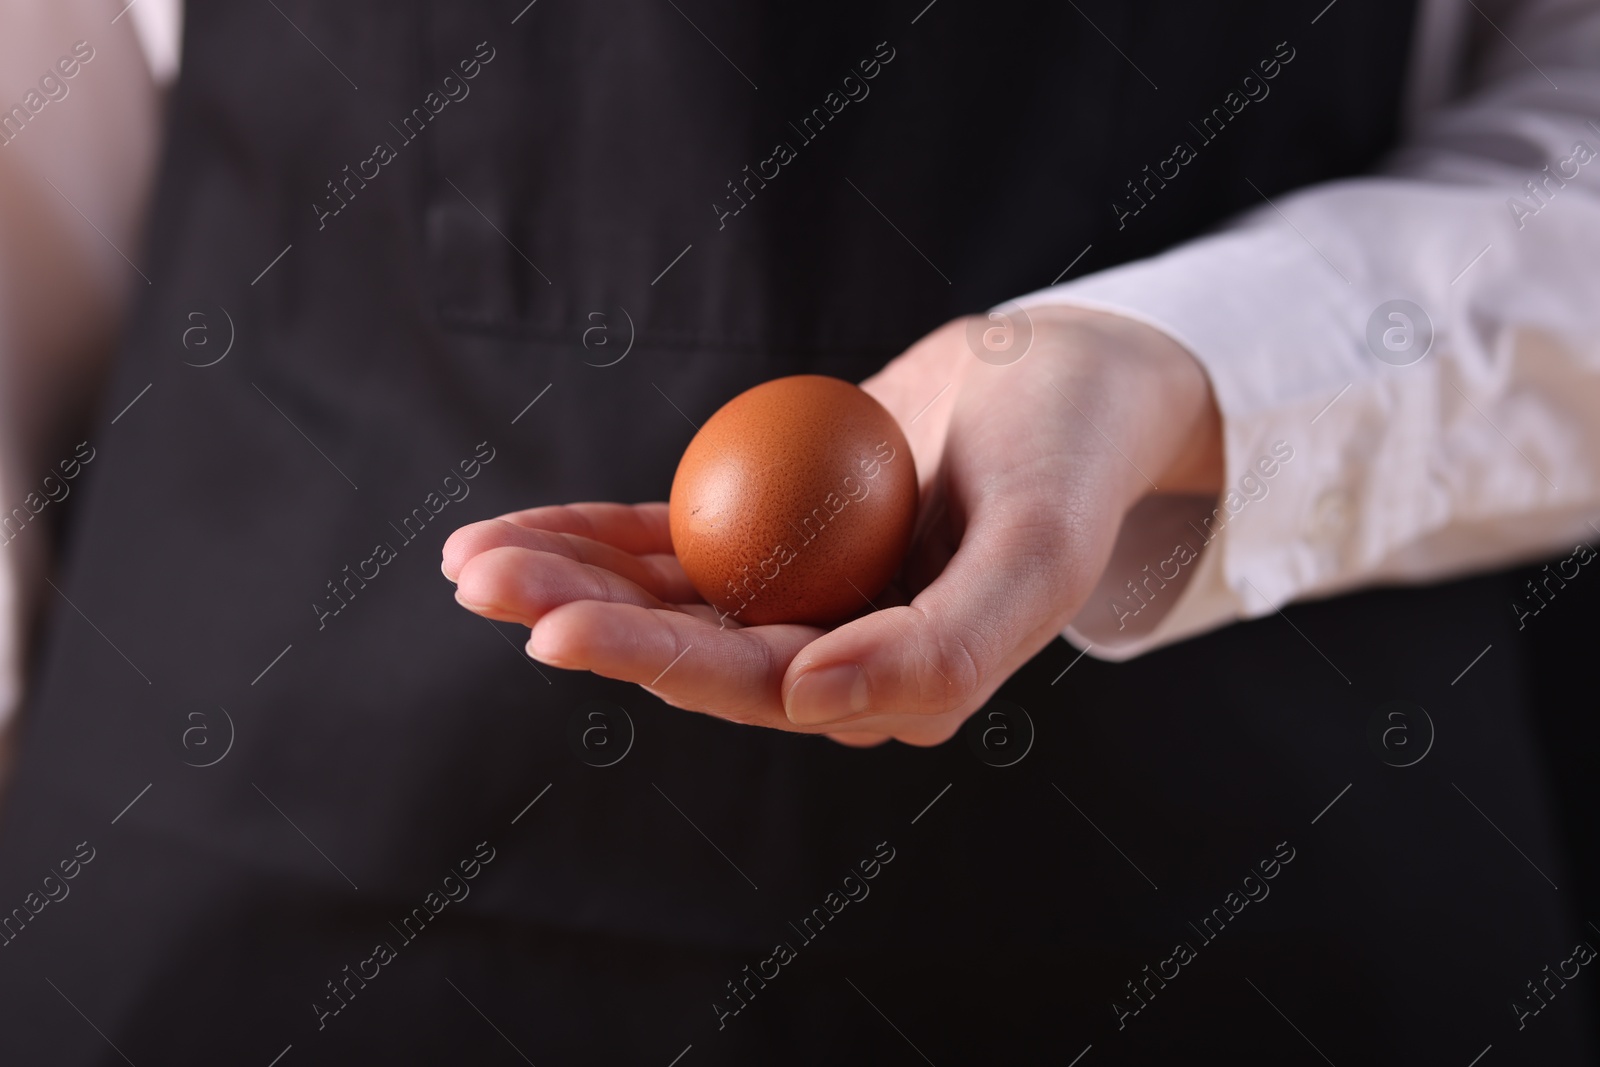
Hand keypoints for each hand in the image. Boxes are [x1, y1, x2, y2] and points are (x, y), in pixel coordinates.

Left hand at [441, 307, 1221, 746]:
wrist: (1068, 382)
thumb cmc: (1069, 463)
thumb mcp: (1038, 552)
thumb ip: (948, 645)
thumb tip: (810, 705)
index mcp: (896, 686)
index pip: (762, 685)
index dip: (656, 663)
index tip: (560, 633)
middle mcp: (836, 654)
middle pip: (692, 646)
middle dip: (581, 621)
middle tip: (481, 586)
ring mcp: (798, 597)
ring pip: (666, 601)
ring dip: (568, 583)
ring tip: (472, 562)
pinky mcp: (769, 538)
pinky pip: (669, 544)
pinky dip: (595, 538)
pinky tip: (517, 534)